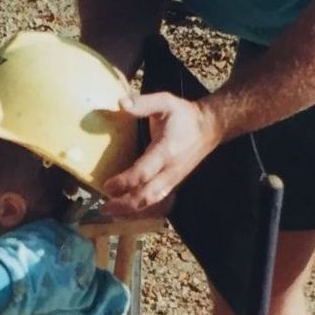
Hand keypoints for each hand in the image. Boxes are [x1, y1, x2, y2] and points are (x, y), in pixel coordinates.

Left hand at [100, 92, 222, 216]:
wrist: (210, 128)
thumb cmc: (184, 115)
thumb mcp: (165, 102)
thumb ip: (143, 103)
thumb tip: (121, 103)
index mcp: (166, 150)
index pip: (143, 173)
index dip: (124, 182)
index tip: (106, 185)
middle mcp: (170, 169)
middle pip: (147, 195)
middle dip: (125, 205)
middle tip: (104, 208)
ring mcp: (173, 179)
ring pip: (152, 201)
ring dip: (131, 210)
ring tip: (112, 213)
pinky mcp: (174, 182)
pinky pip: (157, 200)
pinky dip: (141, 207)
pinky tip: (126, 210)